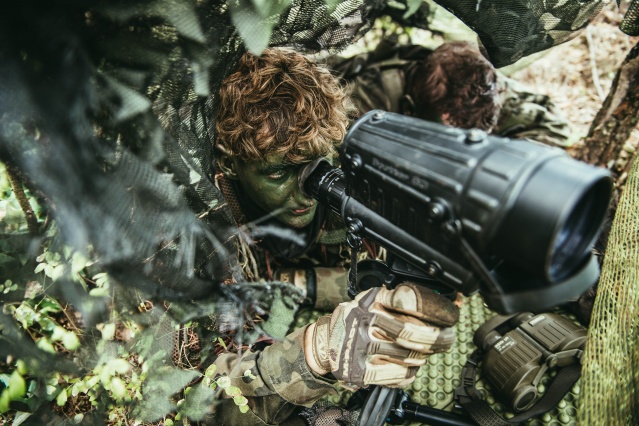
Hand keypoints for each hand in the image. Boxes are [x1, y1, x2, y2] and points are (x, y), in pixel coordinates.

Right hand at [303, 283, 458, 388]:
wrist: (325, 342)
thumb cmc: (354, 317)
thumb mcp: (370, 297)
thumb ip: (395, 295)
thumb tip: (431, 297)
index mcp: (370, 303)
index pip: (407, 303)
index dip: (432, 311)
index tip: (448, 317)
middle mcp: (364, 322)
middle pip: (409, 332)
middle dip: (435, 338)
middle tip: (447, 339)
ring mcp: (361, 347)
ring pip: (404, 355)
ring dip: (423, 356)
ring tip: (429, 353)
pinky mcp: (359, 370)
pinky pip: (392, 375)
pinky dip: (407, 374)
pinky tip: (412, 369)